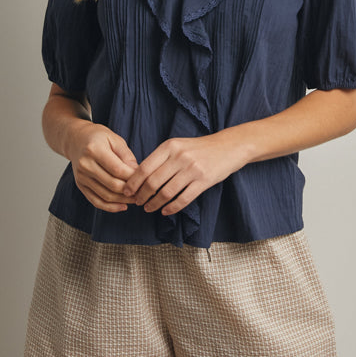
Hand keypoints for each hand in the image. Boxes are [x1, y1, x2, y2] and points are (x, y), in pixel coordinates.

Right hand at [65, 121, 138, 212]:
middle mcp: (85, 165)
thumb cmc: (98, 137)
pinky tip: (123, 206)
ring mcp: (81, 177)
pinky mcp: (80, 186)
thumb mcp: (114, 139)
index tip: (145, 179)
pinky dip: (110, 207)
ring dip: (123, 200)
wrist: (76, 140)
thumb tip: (137, 173)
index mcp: (94, 149)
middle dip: (131, 191)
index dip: (133, 177)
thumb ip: (126, 156)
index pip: (117, 169)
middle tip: (144, 191)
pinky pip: (96, 201)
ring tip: (136, 199)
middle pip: (112, 184)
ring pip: (105, 196)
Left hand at [122, 135, 248, 216]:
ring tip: (149, 208)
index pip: (145, 167)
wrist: (228, 146)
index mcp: (170, 146)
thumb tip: (139, 175)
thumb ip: (161, 157)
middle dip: (141, 196)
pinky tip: (165, 211)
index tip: (127, 191)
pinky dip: (171, 208)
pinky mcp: (203, 181)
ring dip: (154, 204)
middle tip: (137, 203)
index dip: (133, 182)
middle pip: (153, 182)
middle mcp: (179, 157)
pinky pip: (183, 199)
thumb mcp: (178, 145)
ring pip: (166, 192)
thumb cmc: (199, 148)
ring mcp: (192, 169)